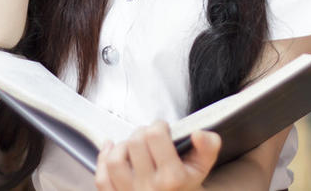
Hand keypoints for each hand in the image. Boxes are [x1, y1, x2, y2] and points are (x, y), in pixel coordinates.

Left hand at [95, 122, 220, 190]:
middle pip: (135, 143)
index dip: (158, 125)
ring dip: (122, 146)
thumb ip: (208, 147)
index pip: (155, 136)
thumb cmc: (185, 186)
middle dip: (141, 133)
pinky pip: (102, 178)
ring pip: (115, 160)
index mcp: (173, 179)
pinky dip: (103, 160)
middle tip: (149, 137)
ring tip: (133, 146)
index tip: (163, 129)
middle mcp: (150, 189)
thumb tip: (197, 133)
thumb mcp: (202, 167)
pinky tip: (112, 151)